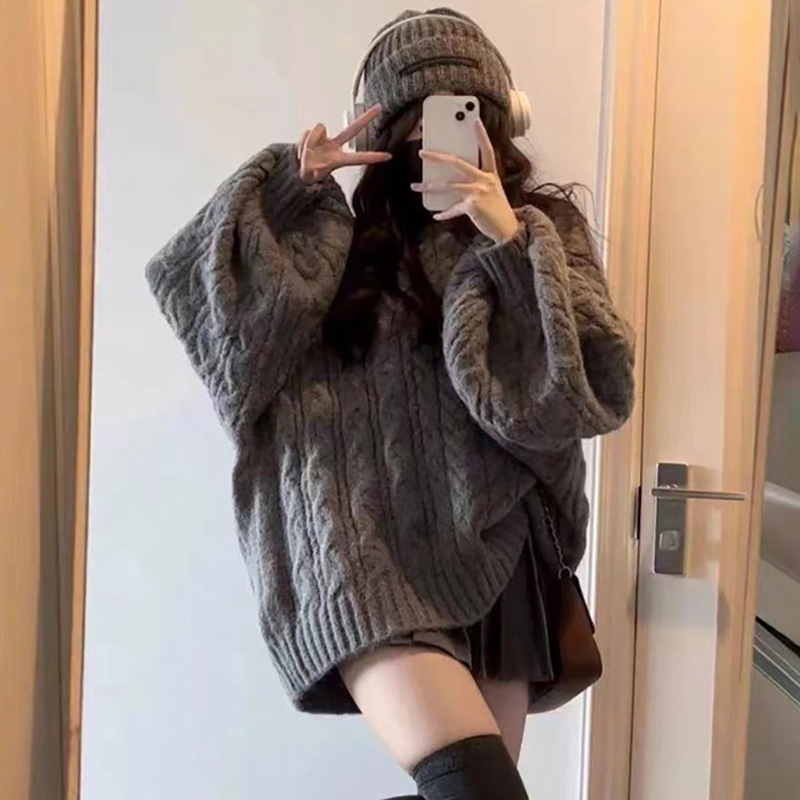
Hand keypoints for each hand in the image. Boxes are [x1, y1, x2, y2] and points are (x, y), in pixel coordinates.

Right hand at [297, 105, 391, 183]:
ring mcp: (327, 139)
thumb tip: (309, 150)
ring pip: (318, 129)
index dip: (373, 157)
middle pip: (354, 129)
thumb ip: (310, 163)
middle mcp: (336, 146)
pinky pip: (307, 132)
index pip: (359, 157)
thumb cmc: (310, 174)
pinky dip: (302, 141)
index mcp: (339, 159)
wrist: (301, 170)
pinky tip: (304, 149)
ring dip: (307, 142)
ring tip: (306, 154)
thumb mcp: (310, 173)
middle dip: (366, 117)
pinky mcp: (317, 134)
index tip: (388, 156)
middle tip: (379, 107)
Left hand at [412, 118, 519, 243]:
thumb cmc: (497, 210)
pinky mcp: (473, 206)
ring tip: (416, 186)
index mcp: (490, 174)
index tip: (475, 121)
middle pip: (457, 163)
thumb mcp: (492, 190)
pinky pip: (453, 208)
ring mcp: (478, 192)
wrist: (507, 229)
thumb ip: (477, 182)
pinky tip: (437, 216)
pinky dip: (445, 214)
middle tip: (422, 153)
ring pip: (448, 186)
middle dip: (438, 157)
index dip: (482, 135)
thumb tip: (454, 180)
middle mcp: (484, 180)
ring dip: (429, 186)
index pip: (487, 150)